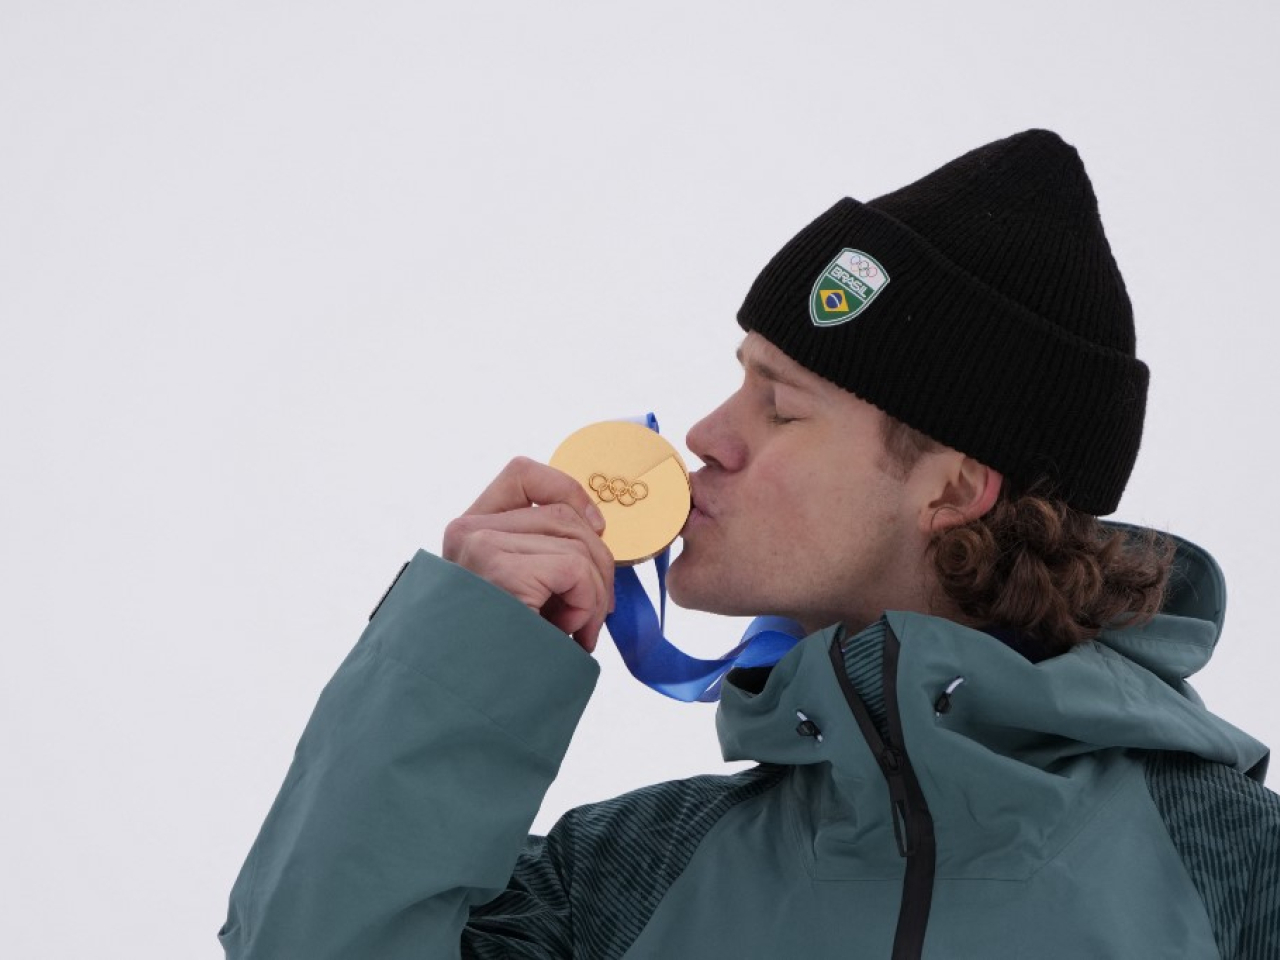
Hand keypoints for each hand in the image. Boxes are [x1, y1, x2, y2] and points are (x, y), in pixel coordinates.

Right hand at [442, 457, 614, 652]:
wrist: (469, 708)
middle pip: (564, 514)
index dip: (570, 491)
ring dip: (592, 594)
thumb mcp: (523, 595)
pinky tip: (567, 635)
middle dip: (597, 564)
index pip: (523, 473)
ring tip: (574, 632)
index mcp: (472, 531)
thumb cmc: (502, 658)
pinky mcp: (498, 567)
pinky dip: (586, 605)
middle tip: (594, 613)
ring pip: (576, 543)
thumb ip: (544, 556)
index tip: (596, 528)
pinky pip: (574, 569)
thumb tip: (599, 535)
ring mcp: (480, 546)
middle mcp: (468, 531)